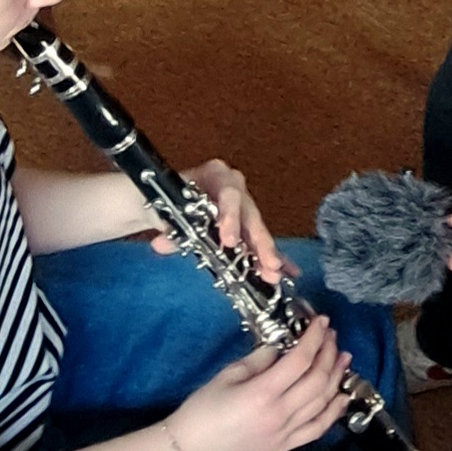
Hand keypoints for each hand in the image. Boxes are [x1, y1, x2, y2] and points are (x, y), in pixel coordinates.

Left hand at [151, 158, 282, 281]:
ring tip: (274, 274)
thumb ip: (166, 226)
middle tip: (267, 263)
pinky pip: (258, 242)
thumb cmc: (165, 197)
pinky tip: (289, 271)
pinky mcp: (243, 227)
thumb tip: (162, 243)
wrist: (163, 201)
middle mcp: (234, 189)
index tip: (229, 241)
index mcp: (216, 175)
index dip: (232, 217)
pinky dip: (270, 256)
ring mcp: (241, 209)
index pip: (229, 193)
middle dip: (259, 242)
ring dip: (266, 254)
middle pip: (250, 215)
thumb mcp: (162, 208)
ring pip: (256, 232)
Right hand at [170, 319, 352, 450]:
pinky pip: (317, 429)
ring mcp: (285, 434)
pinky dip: (334, 412)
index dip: (315, 338)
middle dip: (329, 354)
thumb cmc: (201, 411)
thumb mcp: (226, 376)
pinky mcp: (285, 447)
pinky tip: (342, 397)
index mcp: (262, 393)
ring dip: (336, 378)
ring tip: (343, 358)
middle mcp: (280, 414)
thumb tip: (281, 348)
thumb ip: (258, 360)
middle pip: (317, 380)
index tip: (321, 322)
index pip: (300, 360)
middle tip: (331, 337)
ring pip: (323, 403)